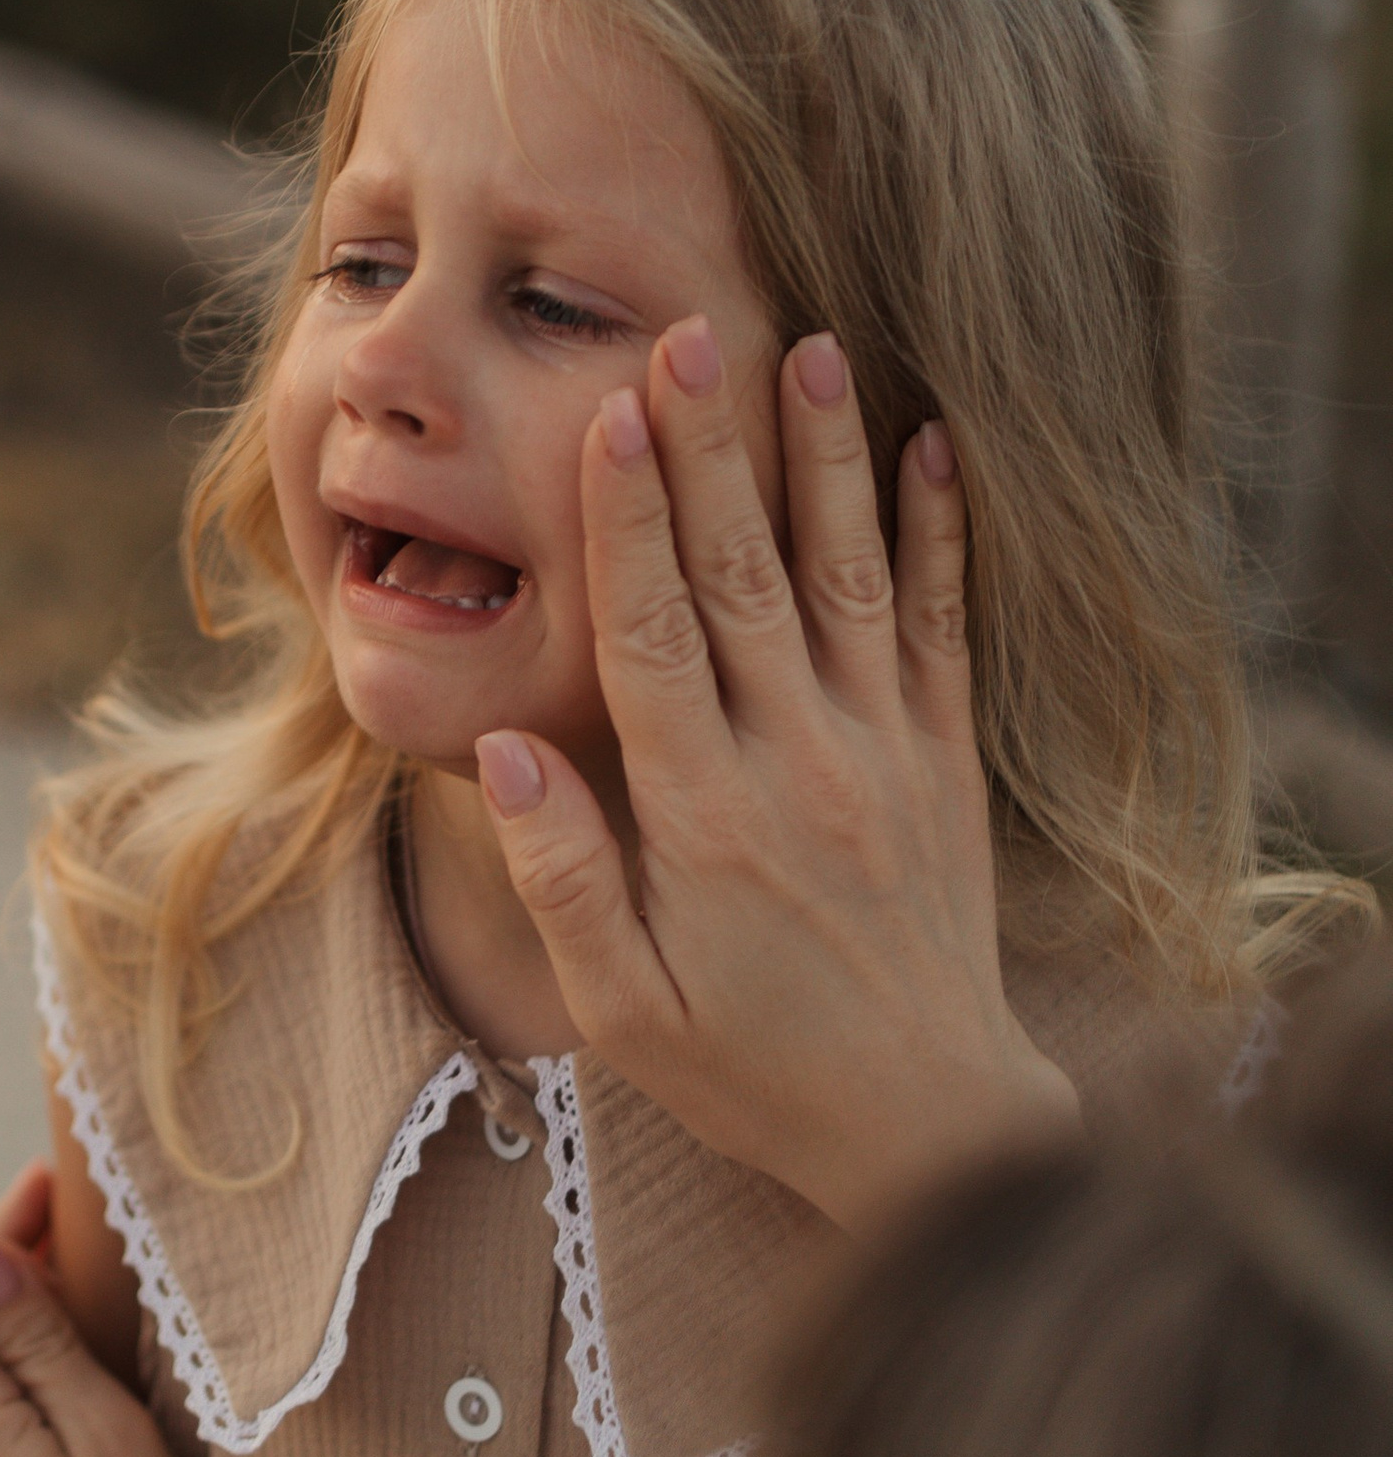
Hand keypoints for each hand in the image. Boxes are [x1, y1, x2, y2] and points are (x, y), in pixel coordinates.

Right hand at [476, 321, 1078, 1235]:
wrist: (926, 1122)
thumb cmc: (753, 1069)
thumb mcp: (623, 1005)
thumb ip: (562, 874)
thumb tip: (513, 745)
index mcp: (704, 815)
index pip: (655, 636)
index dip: (628, 522)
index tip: (612, 416)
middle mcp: (800, 762)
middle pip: (745, 576)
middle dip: (715, 450)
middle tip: (692, 334)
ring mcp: (883, 752)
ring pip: (848, 577)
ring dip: (828, 458)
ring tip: (814, 346)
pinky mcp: (943, 760)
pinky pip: (941, 625)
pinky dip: (939, 533)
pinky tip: (933, 446)